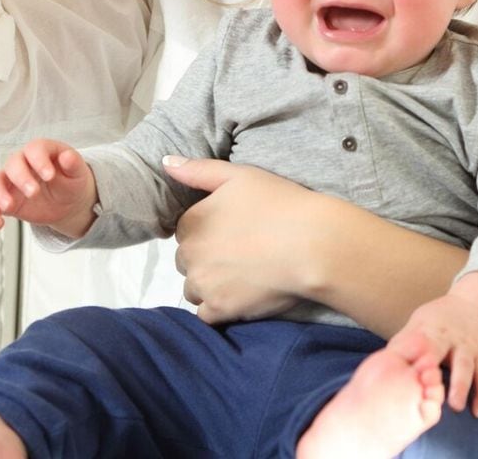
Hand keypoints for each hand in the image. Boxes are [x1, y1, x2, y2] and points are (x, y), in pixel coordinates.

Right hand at [0, 138, 97, 238]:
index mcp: (41, 151)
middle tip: (33, 192)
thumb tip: (68, 156)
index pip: (34, 149)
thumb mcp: (78, 173)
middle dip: (21, 178)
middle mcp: (23, 163)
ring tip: (9, 206)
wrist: (68, 202)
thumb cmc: (72, 181)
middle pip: (13, 163)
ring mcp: (11, 181)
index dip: (39, 160)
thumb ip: (73, 164)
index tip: (49, 175)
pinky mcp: (5, 200)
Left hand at [164, 157, 321, 323]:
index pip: (185, 229)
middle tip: (239, 251)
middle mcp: (190, 254)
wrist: (312, 244)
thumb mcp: (239, 175)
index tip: (231, 229)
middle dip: (204, 257)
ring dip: (208, 283)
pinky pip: (205, 314)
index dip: (207, 229)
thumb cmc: (278, 203)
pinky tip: (240, 295)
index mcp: (192, 221)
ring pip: (193, 287)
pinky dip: (218, 307)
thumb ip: (198, 170)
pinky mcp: (220, 310)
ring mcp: (204, 284)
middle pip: (187, 259)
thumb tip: (165, 163)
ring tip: (240, 275)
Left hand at [395, 292, 477, 416]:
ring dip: (461, 385)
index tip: (402, 375)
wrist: (476, 305)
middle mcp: (450, 336)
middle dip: (434, 369)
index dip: (410, 355)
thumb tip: (381, 362)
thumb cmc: (440, 319)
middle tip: (428, 390)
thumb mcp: (420, 322)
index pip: (417, 341)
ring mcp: (468, 346)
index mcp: (429, 328)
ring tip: (455, 405)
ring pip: (466, 365)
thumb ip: (405, 342)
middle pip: (441, 350)